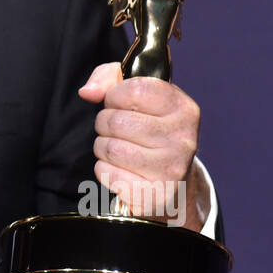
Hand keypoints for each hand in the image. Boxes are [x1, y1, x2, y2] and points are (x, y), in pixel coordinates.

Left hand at [77, 63, 207, 231]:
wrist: (171, 182)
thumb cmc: (148, 129)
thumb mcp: (138, 94)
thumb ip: (109, 78)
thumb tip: (88, 92)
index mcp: (184, 109)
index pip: (136, 90)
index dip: (114, 94)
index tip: (117, 102)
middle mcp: (183, 139)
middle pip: (116, 121)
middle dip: (104, 123)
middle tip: (115, 129)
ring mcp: (171, 169)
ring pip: (110, 148)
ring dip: (102, 146)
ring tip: (117, 148)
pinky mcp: (154, 195)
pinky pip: (107, 173)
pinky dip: (104, 170)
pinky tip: (120, 169)